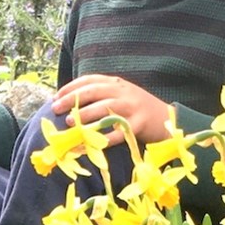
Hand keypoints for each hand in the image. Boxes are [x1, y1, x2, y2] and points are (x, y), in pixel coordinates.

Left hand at [51, 75, 172, 146]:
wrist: (169, 119)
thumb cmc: (138, 110)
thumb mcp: (121, 95)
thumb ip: (101, 96)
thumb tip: (70, 105)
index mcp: (117, 83)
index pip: (90, 80)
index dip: (71, 87)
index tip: (55, 97)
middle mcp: (124, 92)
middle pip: (94, 91)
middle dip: (73, 99)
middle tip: (56, 109)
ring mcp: (132, 107)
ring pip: (105, 108)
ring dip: (85, 115)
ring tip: (70, 122)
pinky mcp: (139, 125)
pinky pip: (118, 132)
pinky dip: (102, 139)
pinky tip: (89, 145)